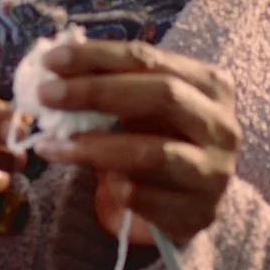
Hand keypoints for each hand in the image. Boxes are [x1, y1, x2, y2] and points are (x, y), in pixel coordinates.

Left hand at [26, 39, 239, 246]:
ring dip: (95, 148)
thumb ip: (111, 84)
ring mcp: (215, 172)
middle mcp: (222, 125)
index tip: (51, 61)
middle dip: (97, 93)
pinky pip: (146, 197)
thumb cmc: (160, 139)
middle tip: (46, 96)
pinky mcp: (200, 212)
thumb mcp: (144, 106)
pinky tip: (99, 184)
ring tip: (52, 147)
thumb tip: (54, 69)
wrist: (189, 200)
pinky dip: (116, 188)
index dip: (98, 57)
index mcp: (212, 85)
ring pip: (153, 152)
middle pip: (162, 95)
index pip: (151, 59)